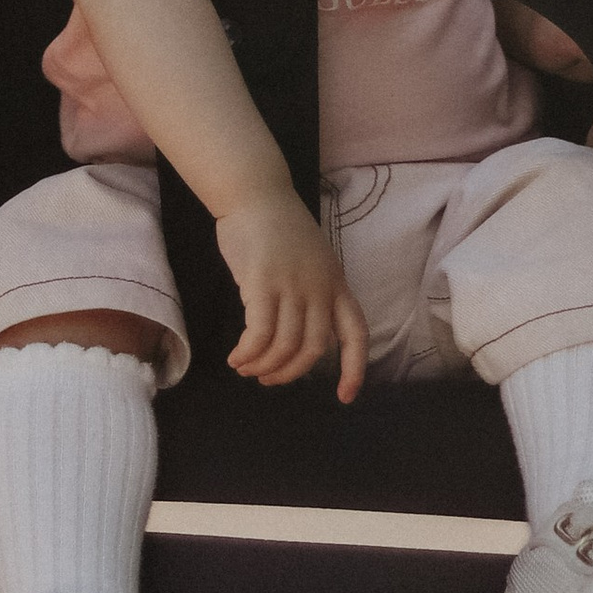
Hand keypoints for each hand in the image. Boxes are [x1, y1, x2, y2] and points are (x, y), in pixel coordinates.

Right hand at [219, 191, 370, 399]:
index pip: (357, 334)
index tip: (345, 397)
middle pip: (312, 349)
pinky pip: (259, 333)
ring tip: (245, 368)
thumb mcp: (313, 263)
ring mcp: (293, 285)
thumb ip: (314, 297)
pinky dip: (247, 353)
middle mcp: (320, 288)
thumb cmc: (280, 230)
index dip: (355, 369)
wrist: (257, 195)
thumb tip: (299, 339)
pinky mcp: (263, 283)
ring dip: (263, 365)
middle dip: (289, 373)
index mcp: (337, 285)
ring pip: (284, 346)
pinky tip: (236, 357)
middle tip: (266, 378)